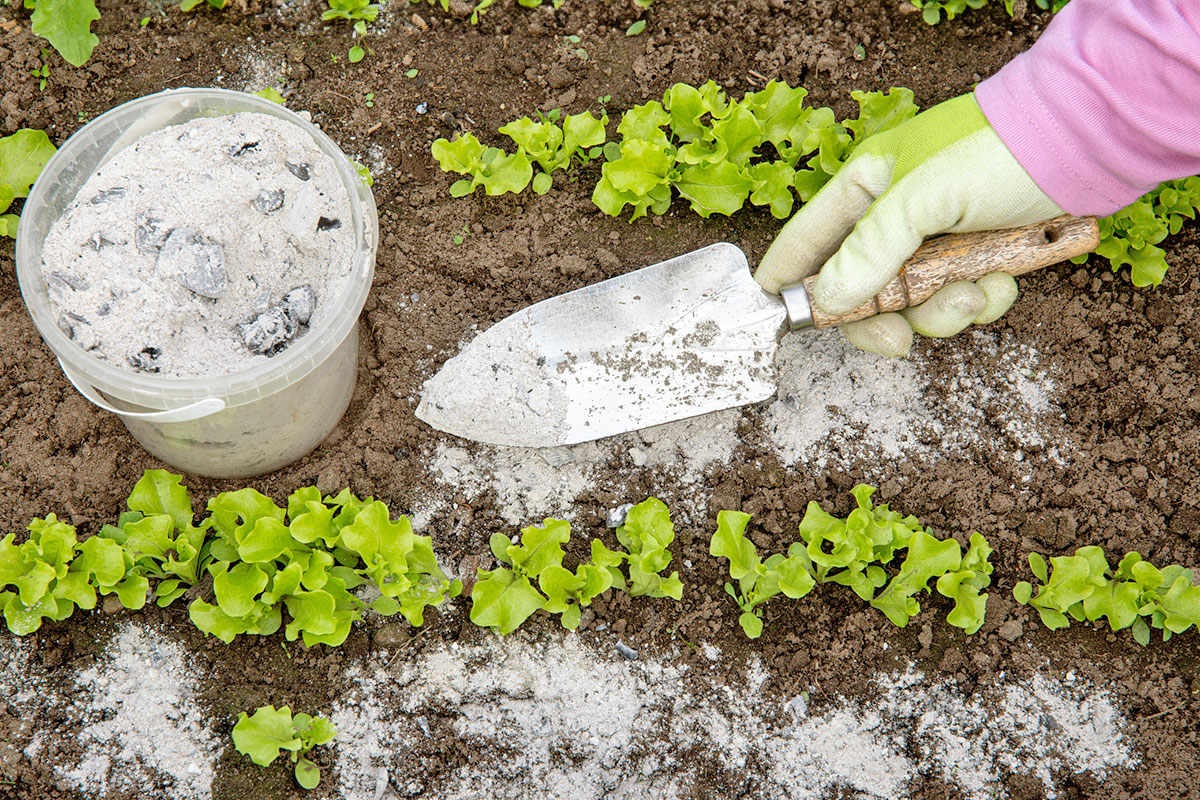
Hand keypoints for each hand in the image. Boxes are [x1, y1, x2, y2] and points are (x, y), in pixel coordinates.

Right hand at [754, 93, 1063, 356]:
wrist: (1088, 143)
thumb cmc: (997, 151)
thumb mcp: (923, 198)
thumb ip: (871, 251)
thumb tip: (828, 300)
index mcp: (864, 187)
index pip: (807, 240)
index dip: (789, 280)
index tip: (778, 319)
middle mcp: (892, 215)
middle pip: (858, 289)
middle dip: (883, 316)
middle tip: (898, 339)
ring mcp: (934, 240)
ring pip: (912, 303)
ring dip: (943, 310)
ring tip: (977, 293)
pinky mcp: (974, 257)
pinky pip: (957, 299)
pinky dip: (980, 300)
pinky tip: (1003, 281)